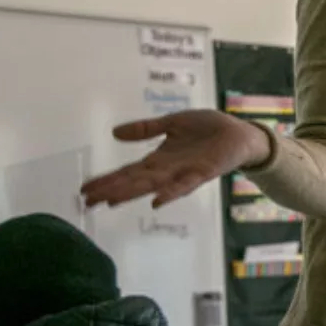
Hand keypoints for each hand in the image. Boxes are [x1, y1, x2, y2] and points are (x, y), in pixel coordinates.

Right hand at [81, 111, 270, 208]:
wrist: (241, 133)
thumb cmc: (209, 129)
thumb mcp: (172, 123)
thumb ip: (146, 129)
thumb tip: (114, 133)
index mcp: (159, 159)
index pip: (127, 171)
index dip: (107, 180)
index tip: (84, 189)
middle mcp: (168, 170)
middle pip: (135, 182)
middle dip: (111, 190)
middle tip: (87, 201)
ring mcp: (185, 173)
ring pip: (154, 185)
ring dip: (133, 193)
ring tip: (111, 200)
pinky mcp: (204, 172)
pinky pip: (186, 185)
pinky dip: (171, 193)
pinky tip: (156, 202)